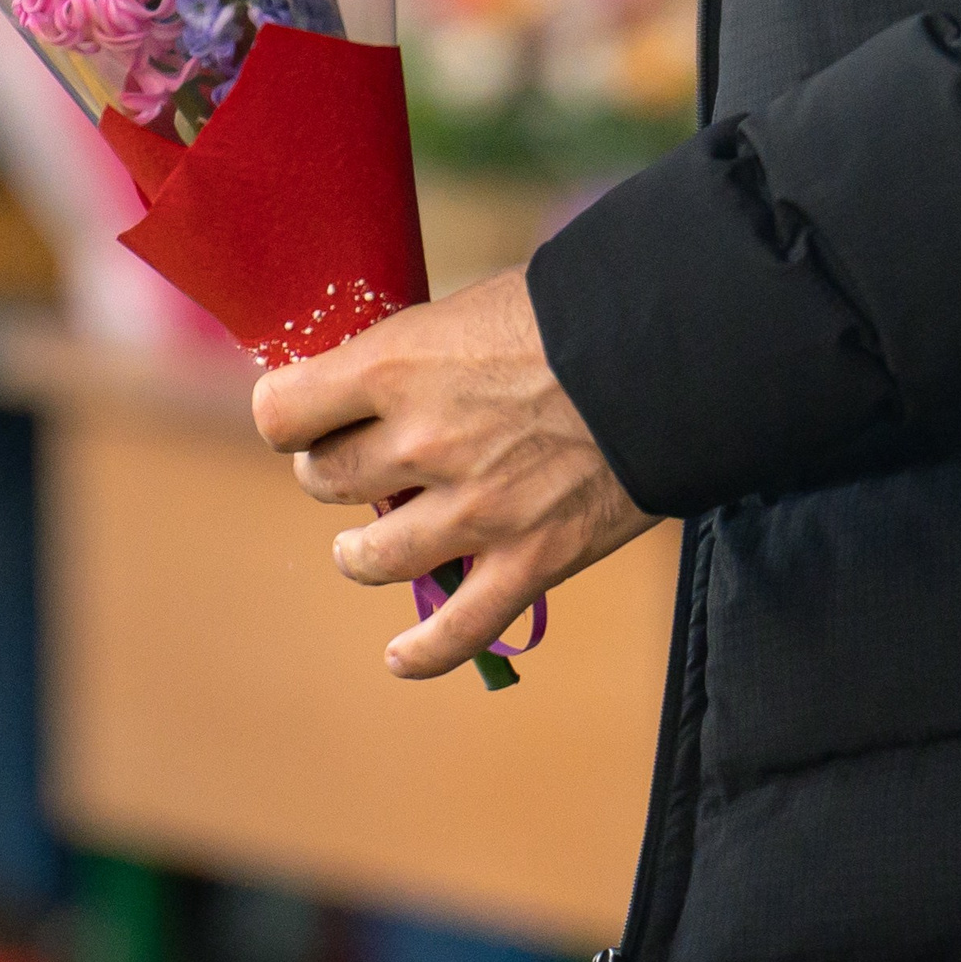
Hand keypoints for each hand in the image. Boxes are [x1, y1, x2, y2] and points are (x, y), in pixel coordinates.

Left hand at [252, 268, 653, 679]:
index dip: (288, 411)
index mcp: (399, 366)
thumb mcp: (477, 306)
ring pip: (371, 558)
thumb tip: (385, 383)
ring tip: (365, 547)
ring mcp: (475, 509)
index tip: (303, 411)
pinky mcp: (531, 558)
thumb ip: (424, 352)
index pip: (283, 412)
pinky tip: (399, 656)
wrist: (677, 347)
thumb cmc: (578, 306)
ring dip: (359, 553)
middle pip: (327, 481)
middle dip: (334, 470)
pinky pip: (457, 631)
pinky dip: (422, 653)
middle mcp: (423, 442)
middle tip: (358, 462)